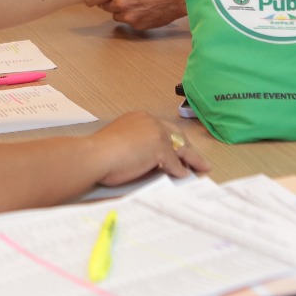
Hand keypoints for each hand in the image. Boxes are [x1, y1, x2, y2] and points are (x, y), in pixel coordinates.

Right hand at [91, 113, 209, 184]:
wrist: (94, 155)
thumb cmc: (99, 153)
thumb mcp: (121, 143)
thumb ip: (137, 147)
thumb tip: (150, 161)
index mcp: (139, 118)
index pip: (163, 128)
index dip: (172, 140)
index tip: (178, 148)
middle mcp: (150, 122)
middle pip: (177, 135)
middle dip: (188, 148)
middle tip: (196, 159)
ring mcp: (156, 134)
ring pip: (180, 148)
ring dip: (192, 160)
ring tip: (201, 168)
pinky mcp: (159, 149)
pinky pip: (175, 163)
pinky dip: (180, 171)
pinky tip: (183, 177)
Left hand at [96, 0, 184, 31]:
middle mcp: (121, 3)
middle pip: (106, 6)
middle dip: (112, 2)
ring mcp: (129, 16)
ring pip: (118, 15)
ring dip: (123, 11)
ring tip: (138, 2)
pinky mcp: (138, 25)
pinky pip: (130, 22)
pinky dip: (135, 17)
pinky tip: (145, 9)